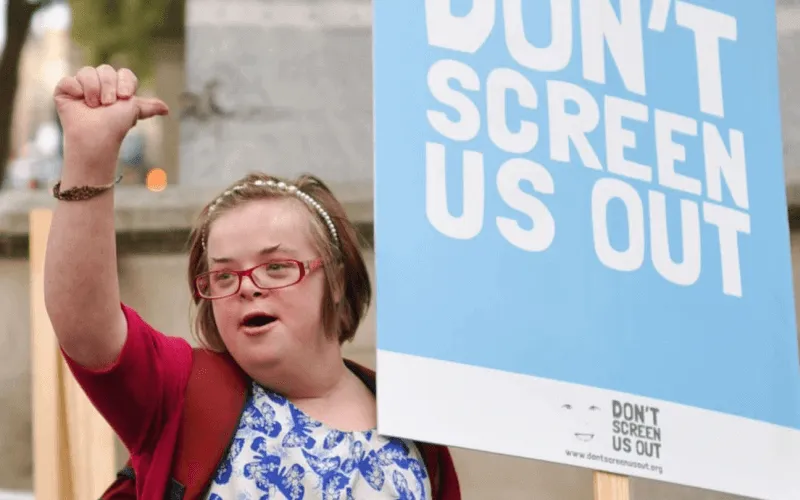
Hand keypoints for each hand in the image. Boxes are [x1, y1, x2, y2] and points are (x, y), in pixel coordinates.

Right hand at [54, 65, 168, 156]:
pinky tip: (78, 100)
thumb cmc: (115, 126)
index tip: (125, 97)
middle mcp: (99, 84)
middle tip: (107, 104)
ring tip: (94, 105)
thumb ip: (148, 107)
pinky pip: (68, 80)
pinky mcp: (64, 91)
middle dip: (109, 87)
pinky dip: (74, 89)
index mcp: (117, 87)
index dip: (125, 82)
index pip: (123, 72)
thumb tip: (166, 109)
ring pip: (86, 71)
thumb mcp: (133, 111)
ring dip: (93, 89)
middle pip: (105, 69)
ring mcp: (81, 87)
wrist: (97, 137)